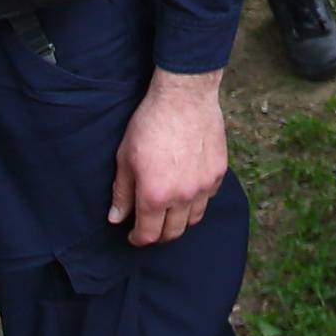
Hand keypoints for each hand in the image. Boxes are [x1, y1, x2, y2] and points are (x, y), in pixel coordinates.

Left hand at [109, 68, 226, 245]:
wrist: (184, 96)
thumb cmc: (150, 123)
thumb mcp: (125, 157)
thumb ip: (122, 192)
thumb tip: (116, 218)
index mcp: (155, 195)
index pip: (148, 234)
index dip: (137, 239)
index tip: (132, 235)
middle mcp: (182, 197)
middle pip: (172, 233)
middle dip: (158, 235)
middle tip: (149, 226)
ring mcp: (203, 186)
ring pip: (193, 220)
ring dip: (178, 222)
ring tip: (168, 212)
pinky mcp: (218, 174)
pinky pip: (207, 199)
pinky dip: (196, 201)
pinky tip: (186, 190)